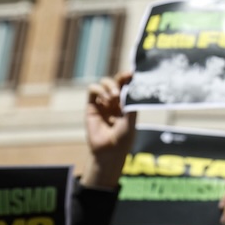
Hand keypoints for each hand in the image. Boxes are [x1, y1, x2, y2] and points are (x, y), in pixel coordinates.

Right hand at [83, 70, 136, 188]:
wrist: (109, 150)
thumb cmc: (124, 137)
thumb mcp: (131, 119)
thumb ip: (131, 103)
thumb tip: (131, 86)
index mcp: (127, 103)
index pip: (128, 86)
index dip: (129, 78)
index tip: (133, 73)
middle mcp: (115, 101)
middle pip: (116, 81)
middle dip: (120, 78)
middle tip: (125, 79)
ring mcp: (103, 102)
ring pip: (104, 83)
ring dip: (110, 85)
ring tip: (115, 97)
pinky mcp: (91, 106)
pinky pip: (92, 90)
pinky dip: (99, 89)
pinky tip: (106, 98)